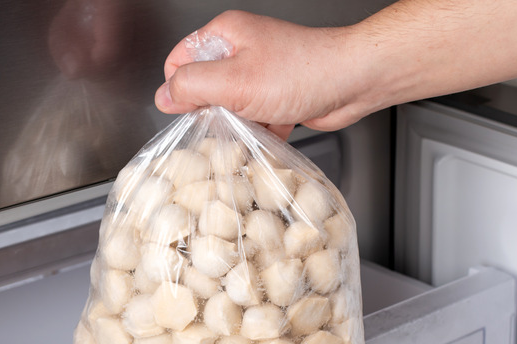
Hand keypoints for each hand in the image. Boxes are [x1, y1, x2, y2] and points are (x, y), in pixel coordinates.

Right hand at [154, 11, 374, 134]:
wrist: (353, 82)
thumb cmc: (303, 73)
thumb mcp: (234, 82)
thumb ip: (191, 87)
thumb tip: (163, 96)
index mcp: (225, 34)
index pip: (179, 61)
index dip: (180, 89)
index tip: (192, 110)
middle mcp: (242, 49)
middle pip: (204, 86)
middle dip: (211, 110)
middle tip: (226, 120)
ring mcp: (261, 72)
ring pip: (230, 106)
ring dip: (237, 124)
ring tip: (251, 128)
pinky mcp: (277, 95)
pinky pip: (255, 117)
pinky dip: (259, 131)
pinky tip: (269, 135)